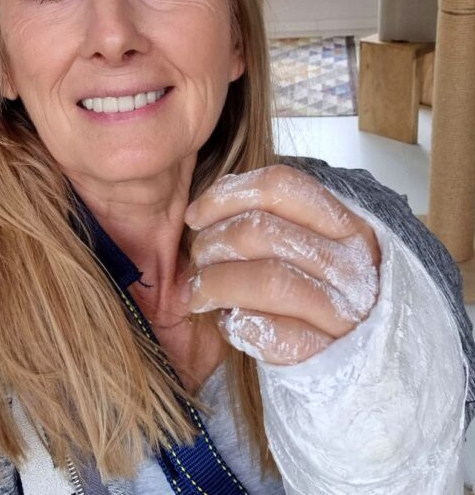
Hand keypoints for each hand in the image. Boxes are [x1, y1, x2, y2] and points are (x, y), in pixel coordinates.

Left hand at [184, 164, 381, 364]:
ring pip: (266, 280)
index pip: (279, 186)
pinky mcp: (327, 352)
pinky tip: (230, 323)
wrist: (358, 366)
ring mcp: (345, 310)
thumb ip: (266, 216)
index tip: (193, 216)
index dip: (225, 195)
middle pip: (260, 231)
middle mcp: (352, 262)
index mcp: (345, 224)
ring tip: (199, 294)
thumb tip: (208, 204)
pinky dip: (237, 326)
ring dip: (216, 285)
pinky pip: (270, 333)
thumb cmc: (313, 292)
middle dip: (211, 244)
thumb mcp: (303, 244)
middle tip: (198, 262)